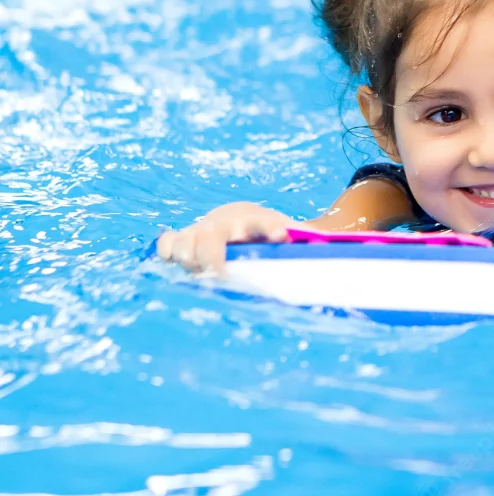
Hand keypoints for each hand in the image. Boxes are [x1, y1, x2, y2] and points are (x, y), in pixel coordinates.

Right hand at [156, 202, 296, 273]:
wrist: (243, 219)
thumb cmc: (272, 233)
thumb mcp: (293, 234)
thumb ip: (309, 241)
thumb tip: (325, 247)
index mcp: (256, 221)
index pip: (264, 221)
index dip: (271, 226)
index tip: (282, 235)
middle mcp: (224, 223)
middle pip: (210, 236)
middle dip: (213, 256)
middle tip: (222, 275)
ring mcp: (201, 231)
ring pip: (184, 241)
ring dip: (189, 260)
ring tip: (202, 275)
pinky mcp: (184, 240)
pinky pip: (166, 244)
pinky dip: (168, 255)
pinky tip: (180, 270)